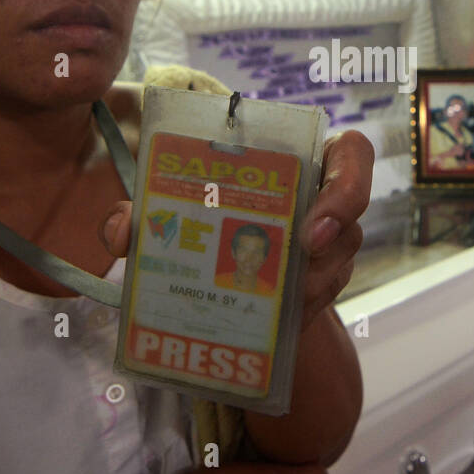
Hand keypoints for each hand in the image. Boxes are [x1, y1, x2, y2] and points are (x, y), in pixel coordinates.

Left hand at [99, 130, 373, 332]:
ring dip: (309, 280)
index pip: (352, 153)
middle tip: (303, 251)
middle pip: (352, 210)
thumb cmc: (199, 225)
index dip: (349, 180)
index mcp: (299, 161)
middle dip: (334, 232)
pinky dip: (296, 310)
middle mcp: (324, 200)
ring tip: (275, 297)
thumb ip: (140, 214)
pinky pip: (325, 297)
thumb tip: (122, 231)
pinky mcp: (324, 285)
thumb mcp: (168, 214)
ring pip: (339, 260)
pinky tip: (274, 319)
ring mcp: (331, 246)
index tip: (317, 217)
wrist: (217, 278)